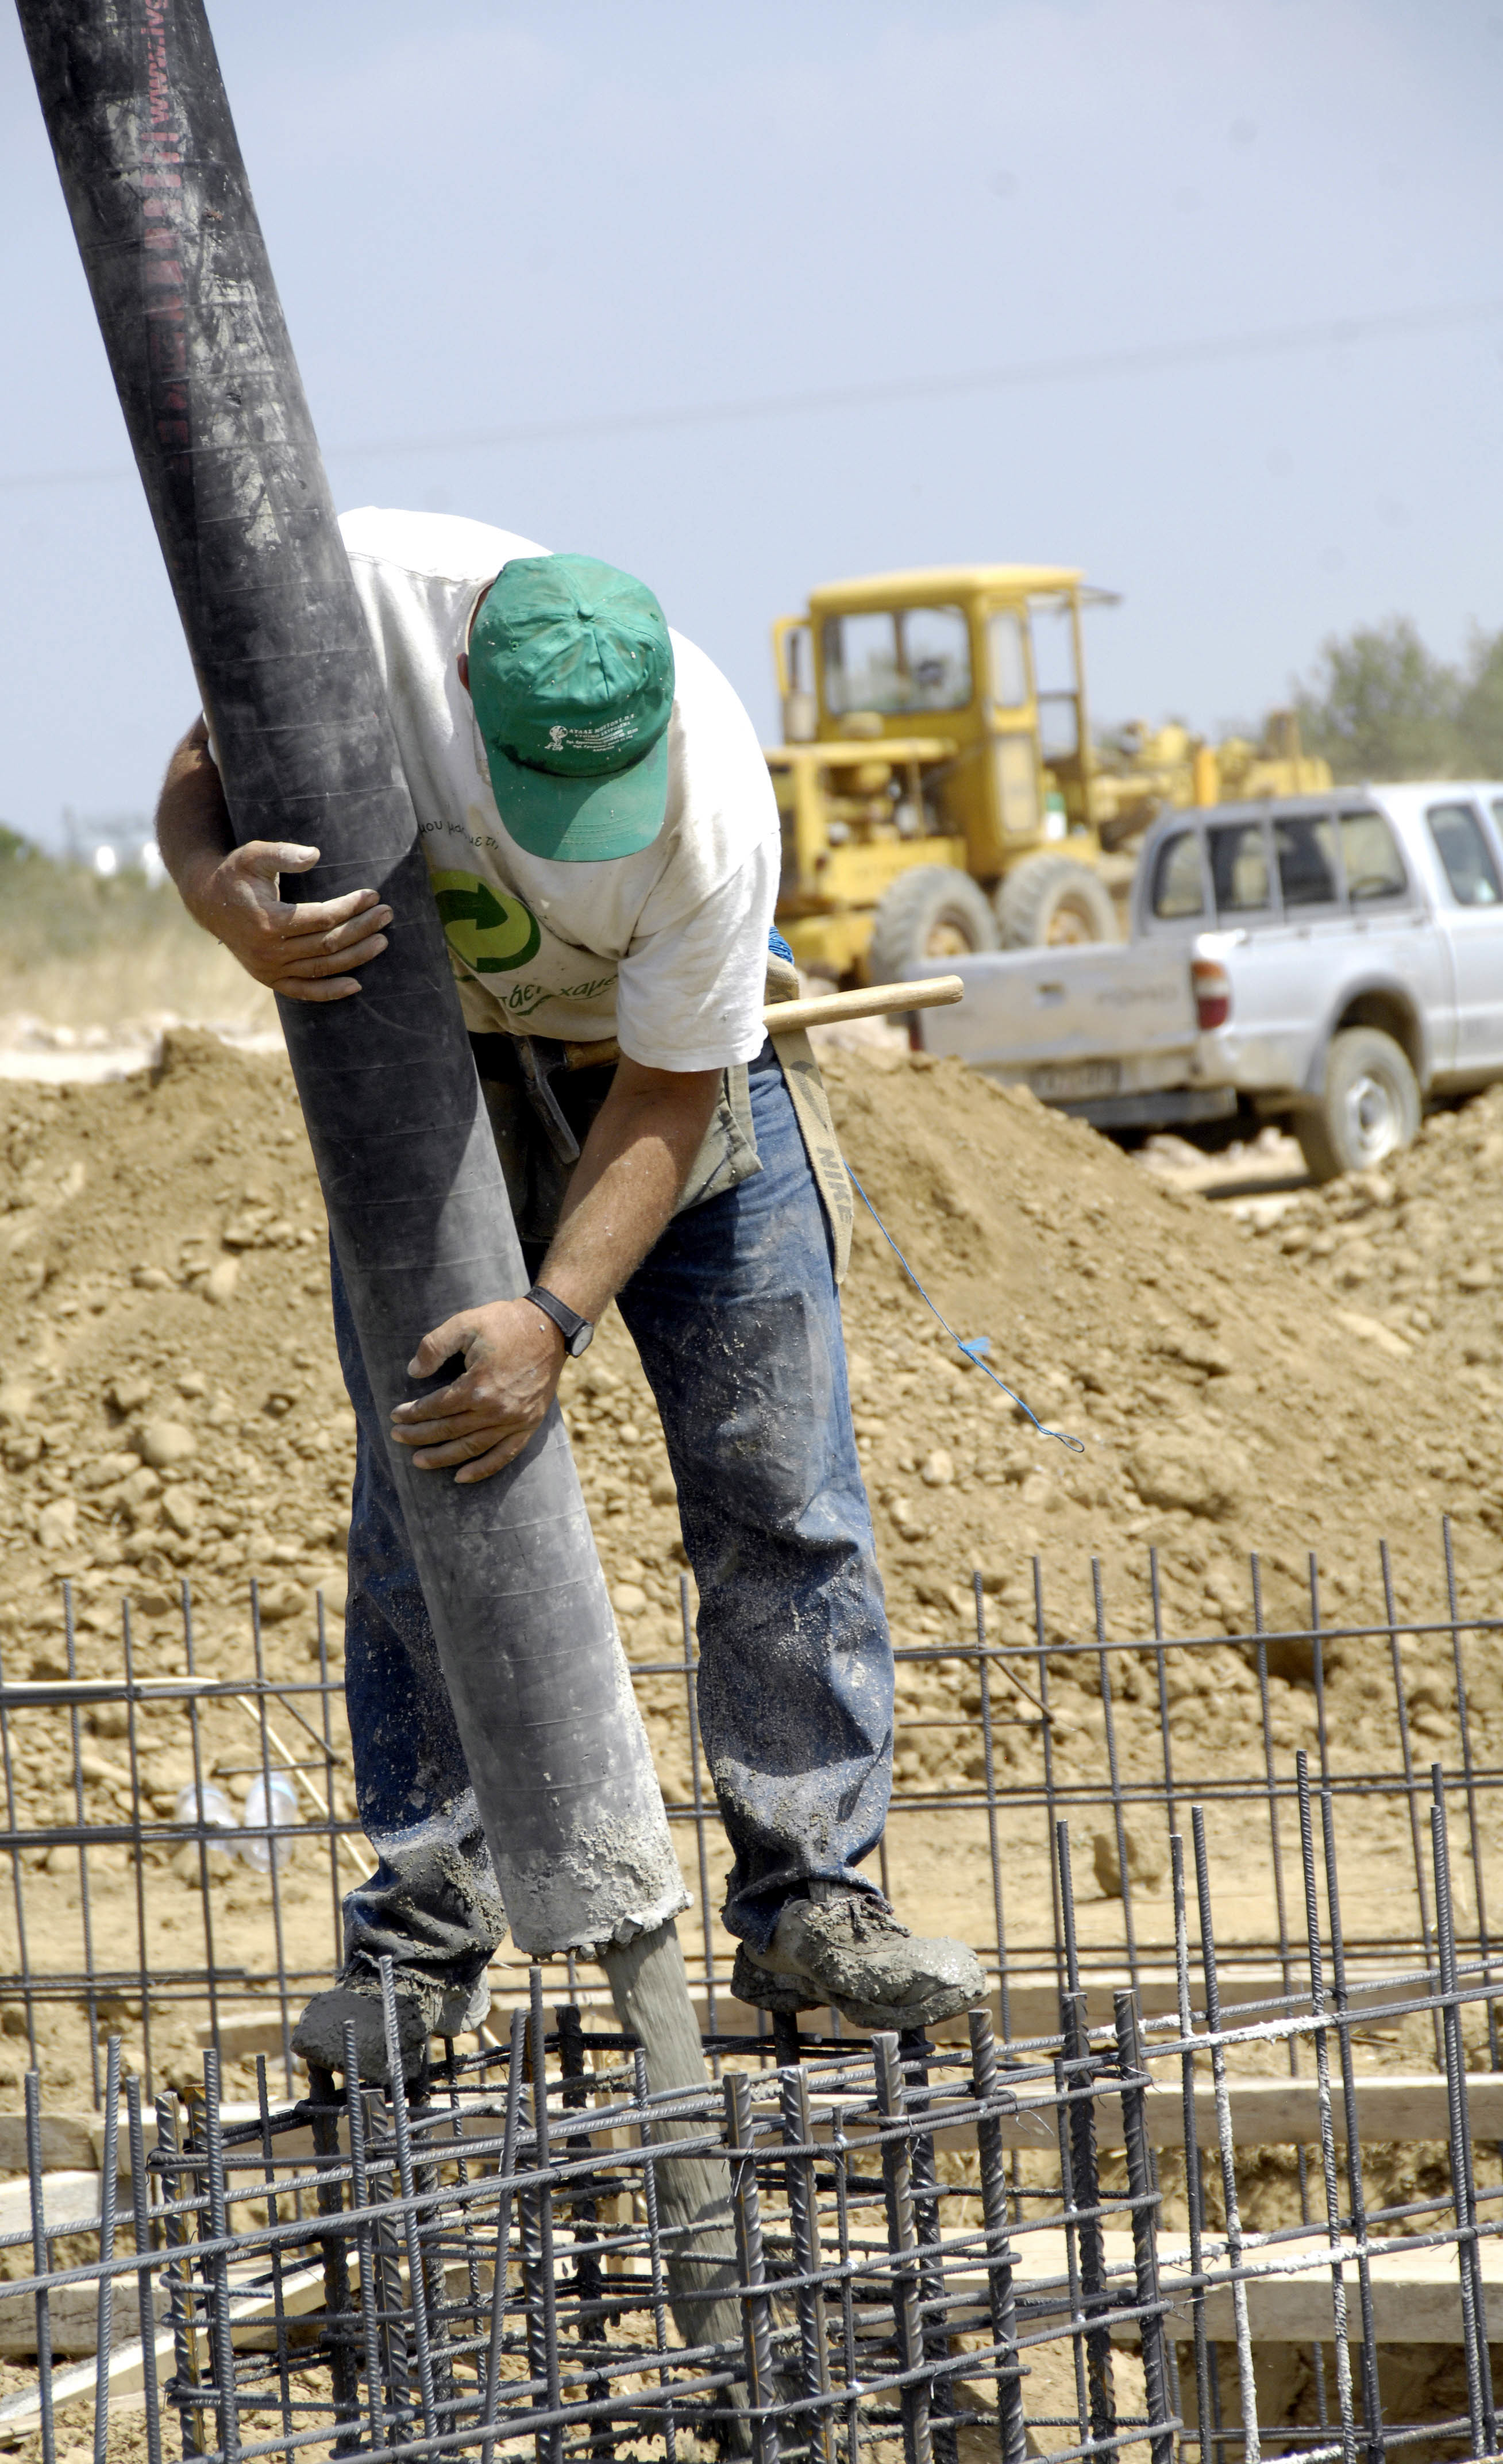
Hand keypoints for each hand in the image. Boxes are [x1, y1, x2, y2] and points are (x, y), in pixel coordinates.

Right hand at [183, 840, 391, 1000]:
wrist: (208, 902)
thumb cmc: (236, 874)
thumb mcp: (253, 855)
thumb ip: (283, 854)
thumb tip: (314, 854)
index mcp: (268, 921)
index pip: (321, 918)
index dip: (350, 907)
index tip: (373, 895)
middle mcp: (269, 951)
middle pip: (327, 944)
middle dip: (361, 929)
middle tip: (386, 914)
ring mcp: (269, 969)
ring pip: (322, 967)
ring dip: (356, 957)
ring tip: (382, 941)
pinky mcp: (269, 979)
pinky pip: (304, 991)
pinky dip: (330, 991)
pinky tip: (355, 985)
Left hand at [390, 1298, 565, 1482]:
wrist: (550, 1328)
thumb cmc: (505, 1323)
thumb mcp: (465, 1323)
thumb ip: (434, 1346)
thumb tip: (413, 1372)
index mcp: (478, 1386)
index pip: (437, 1407)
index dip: (413, 1413)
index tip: (395, 1416)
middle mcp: (495, 1410)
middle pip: (449, 1430)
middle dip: (419, 1435)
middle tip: (397, 1437)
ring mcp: (514, 1420)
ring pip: (471, 1448)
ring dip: (443, 1457)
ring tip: (419, 1461)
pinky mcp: (529, 1424)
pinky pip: (504, 1455)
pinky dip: (483, 1469)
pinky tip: (461, 1477)